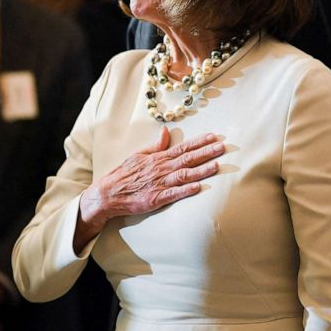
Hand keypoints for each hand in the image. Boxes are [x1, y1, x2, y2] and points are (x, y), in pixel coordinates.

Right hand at [73, 127, 223, 251]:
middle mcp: (161, 169)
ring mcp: (159, 184)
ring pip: (184, 175)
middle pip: (187, 159)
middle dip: (206, 153)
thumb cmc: (124, 174)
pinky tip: (198, 187)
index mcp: (158, 158)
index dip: (199, 142)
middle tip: (222, 147)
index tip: (214, 137)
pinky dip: (186, 190)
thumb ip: (155, 146)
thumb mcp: (139, 155)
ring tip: (216, 165)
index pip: (183, 148)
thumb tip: (165, 131)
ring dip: (201, 170)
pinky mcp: (155, 199)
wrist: (108, 193)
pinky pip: (173, 194)